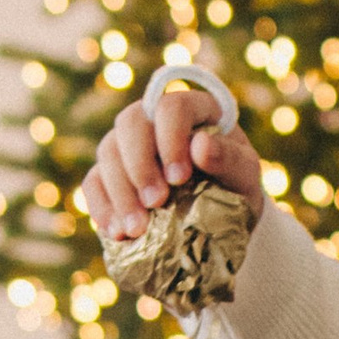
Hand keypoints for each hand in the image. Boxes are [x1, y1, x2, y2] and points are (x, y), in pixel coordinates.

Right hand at [81, 77, 267, 243]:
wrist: (221, 218)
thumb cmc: (236, 187)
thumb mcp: (245, 175)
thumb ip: (230, 159)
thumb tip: (200, 146)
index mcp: (192, 109)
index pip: (171, 107)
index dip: (170, 139)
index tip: (179, 178)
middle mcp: (154, 119)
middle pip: (130, 124)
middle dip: (139, 165)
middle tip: (155, 203)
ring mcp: (129, 145)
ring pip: (108, 152)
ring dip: (119, 191)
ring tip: (136, 229)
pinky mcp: (111, 174)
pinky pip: (93, 182)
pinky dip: (101, 206)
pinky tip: (115, 231)